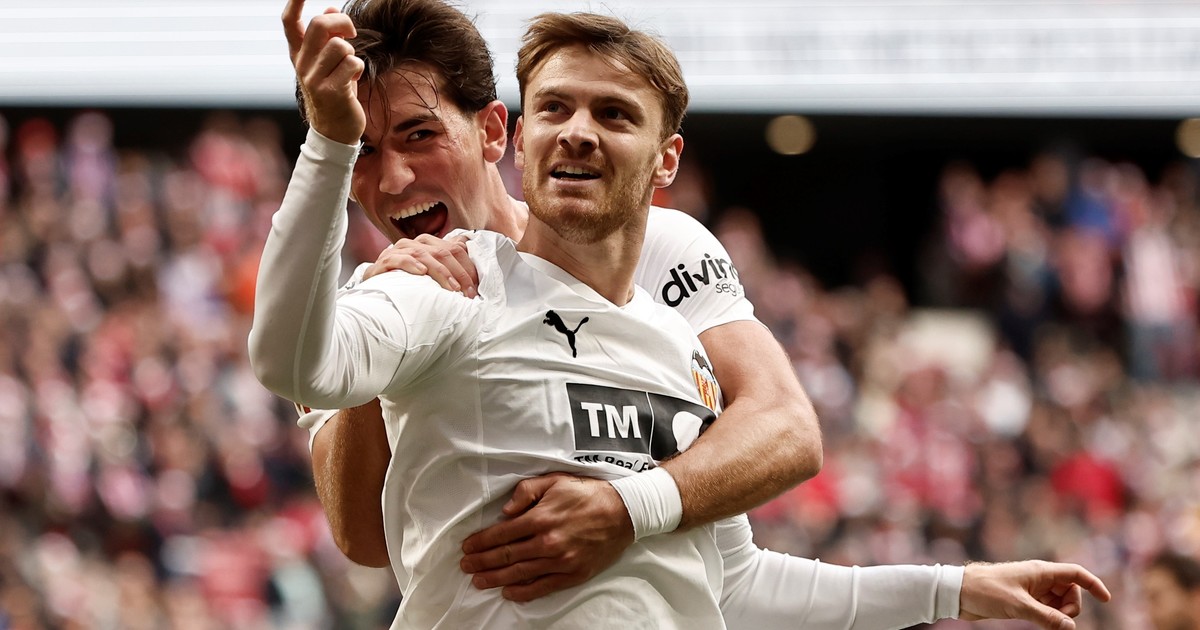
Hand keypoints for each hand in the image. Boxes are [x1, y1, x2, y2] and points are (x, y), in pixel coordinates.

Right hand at [282, 0, 365, 144]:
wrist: (334, 131)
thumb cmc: (335, 92)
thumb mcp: (328, 64)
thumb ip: (328, 38)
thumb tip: (331, 7)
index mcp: (299, 55)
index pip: (289, 23)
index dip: (294, 2)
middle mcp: (302, 65)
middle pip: (320, 25)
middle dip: (341, 23)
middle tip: (351, 33)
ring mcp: (314, 79)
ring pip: (339, 46)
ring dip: (352, 52)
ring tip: (349, 66)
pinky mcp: (331, 91)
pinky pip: (352, 64)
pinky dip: (358, 68)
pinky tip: (354, 79)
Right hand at [364, 234, 478, 297]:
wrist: (376, 291)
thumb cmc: (407, 282)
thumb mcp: (431, 273)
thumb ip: (448, 264)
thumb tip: (472, 260)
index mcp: (427, 243)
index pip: (454, 249)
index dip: (468, 267)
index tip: (476, 287)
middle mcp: (414, 244)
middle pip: (443, 252)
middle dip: (459, 273)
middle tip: (468, 293)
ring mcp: (398, 251)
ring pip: (424, 255)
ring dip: (441, 272)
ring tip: (453, 288)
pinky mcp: (384, 262)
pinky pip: (398, 259)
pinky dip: (411, 264)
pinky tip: (422, 272)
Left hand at [460, 473, 633, 601]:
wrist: (624, 513)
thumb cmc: (588, 494)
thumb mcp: (555, 480)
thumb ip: (527, 492)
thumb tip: (505, 511)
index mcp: (541, 518)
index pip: (502, 533)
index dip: (481, 542)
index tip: (467, 547)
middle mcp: (548, 542)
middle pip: (507, 555)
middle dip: (482, 562)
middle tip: (466, 566)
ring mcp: (560, 561)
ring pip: (520, 573)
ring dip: (496, 578)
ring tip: (479, 581)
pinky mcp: (573, 574)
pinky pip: (543, 587)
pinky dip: (523, 592)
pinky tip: (508, 592)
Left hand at [959, 560, 1111, 628]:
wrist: (959, 592)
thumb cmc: (986, 591)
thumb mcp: (1018, 606)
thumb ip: (1046, 617)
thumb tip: (1070, 627)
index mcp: (1040, 571)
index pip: (1075, 573)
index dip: (1093, 584)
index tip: (1107, 599)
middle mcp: (1038, 578)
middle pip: (1070, 590)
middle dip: (1071, 607)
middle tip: (1058, 620)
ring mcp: (1031, 589)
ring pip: (1058, 601)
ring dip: (1059, 613)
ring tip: (1046, 623)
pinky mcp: (1023, 599)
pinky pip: (1046, 608)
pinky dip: (1049, 617)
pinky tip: (1043, 624)